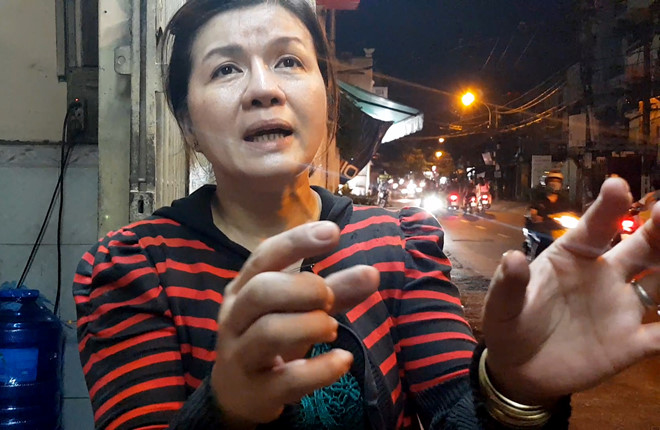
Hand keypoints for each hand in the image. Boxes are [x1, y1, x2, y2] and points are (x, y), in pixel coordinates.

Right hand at [210, 221, 378, 425]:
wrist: (236, 395)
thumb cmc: (270, 338)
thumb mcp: (297, 311)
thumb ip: (333, 291)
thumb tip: (372, 273)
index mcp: (242, 289)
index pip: (264, 256)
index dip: (298, 241)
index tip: (334, 232)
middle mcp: (234, 318)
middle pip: (261, 291)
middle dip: (304, 289)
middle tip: (328, 299)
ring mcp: (240, 356)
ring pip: (269, 332)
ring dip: (311, 324)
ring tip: (332, 327)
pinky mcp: (257, 392)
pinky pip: (289, 378)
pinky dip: (322, 368)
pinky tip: (344, 360)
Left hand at [482, 178, 659, 404]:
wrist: (517, 370)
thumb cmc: (509, 326)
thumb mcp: (502, 305)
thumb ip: (509, 283)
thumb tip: (512, 258)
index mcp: (572, 258)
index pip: (594, 227)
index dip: (607, 206)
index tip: (618, 186)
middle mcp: (605, 275)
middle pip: (643, 246)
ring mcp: (621, 308)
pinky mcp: (631, 343)